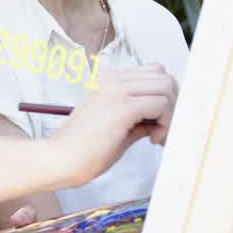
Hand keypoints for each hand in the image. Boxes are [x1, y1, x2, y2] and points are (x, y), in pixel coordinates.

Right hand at [50, 64, 177, 186]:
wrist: (60, 159)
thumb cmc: (84, 149)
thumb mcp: (118, 127)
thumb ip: (140, 118)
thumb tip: (163, 120)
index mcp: (110, 81)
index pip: (154, 73)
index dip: (164, 97)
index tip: (158, 123)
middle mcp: (114, 79)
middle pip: (164, 76)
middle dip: (173, 104)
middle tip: (162, 131)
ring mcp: (117, 90)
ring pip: (166, 86)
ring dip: (170, 113)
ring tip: (157, 135)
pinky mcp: (122, 107)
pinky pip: (161, 104)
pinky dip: (165, 122)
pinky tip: (151, 139)